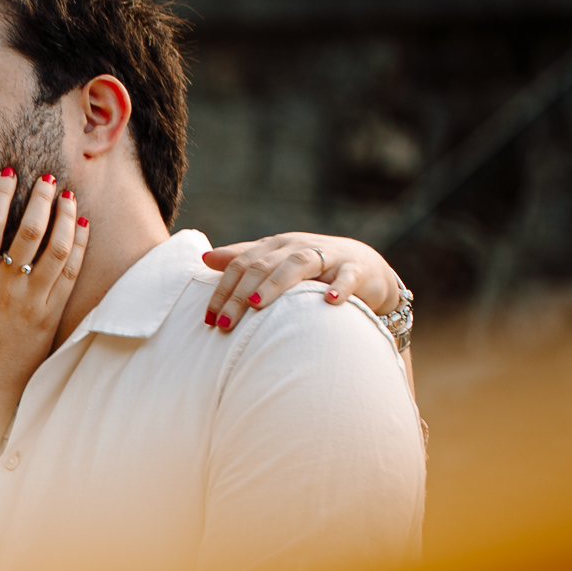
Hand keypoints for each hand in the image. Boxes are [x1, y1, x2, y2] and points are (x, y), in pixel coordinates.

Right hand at [0, 169, 90, 421]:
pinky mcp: (51, 316)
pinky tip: (81, 228)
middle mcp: (7, 288)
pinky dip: (78, 247)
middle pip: (30, 231)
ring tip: (69, 196)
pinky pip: (70, 275)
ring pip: (56, 249)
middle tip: (48, 177)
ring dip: (65, 218)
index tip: (9, 173)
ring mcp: (33, 302)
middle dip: (41, 199)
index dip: (2, 196)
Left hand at [204, 232, 400, 331]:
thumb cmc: (311, 270)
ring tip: (257, 304)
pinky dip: (339, 288)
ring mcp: (329, 256)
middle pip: (263, 266)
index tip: (209, 320)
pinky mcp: (356, 269)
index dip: (223, 290)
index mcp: (276, 246)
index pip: (242, 264)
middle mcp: (298, 246)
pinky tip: (329, 301)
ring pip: (298, 264)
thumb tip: (206, 258)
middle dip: (239, 295)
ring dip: (276, 283)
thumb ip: (243, 260)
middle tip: (223, 325)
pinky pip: (347, 277)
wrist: (365, 268)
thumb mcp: (276, 263)